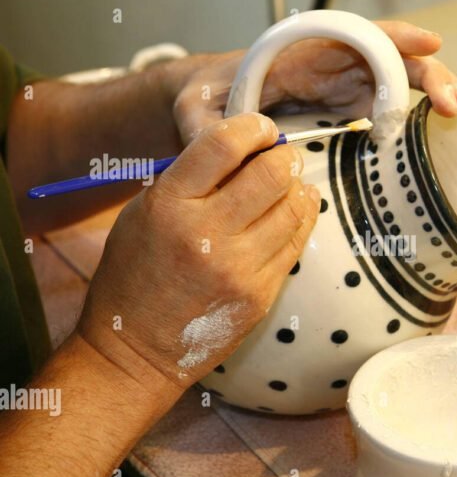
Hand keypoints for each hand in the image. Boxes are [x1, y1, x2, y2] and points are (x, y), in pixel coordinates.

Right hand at [78, 112, 319, 388]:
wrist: (136, 349)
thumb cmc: (134, 276)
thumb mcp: (142, 214)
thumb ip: (188, 181)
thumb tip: (243, 151)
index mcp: (169, 205)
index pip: (223, 144)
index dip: (252, 126)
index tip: (263, 127)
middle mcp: (206, 234)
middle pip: (270, 173)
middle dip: (285, 155)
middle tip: (284, 154)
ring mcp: (238, 267)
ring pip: (292, 207)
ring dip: (297, 186)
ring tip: (292, 182)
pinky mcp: (260, 294)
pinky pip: (295, 244)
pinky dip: (302, 217)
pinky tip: (299, 207)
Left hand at [169, 21, 456, 143]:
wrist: (207, 103)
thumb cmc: (203, 94)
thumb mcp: (196, 107)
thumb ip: (208, 126)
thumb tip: (233, 146)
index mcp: (299, 55)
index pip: (353, 38)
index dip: (392, 39)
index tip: (427, 45)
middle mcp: (327, 65)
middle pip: (387, 59)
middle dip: (425, 74)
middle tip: (454, 102)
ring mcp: (340, 86)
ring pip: (395, 80)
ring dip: (431, 91)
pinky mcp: (345, 108)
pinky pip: (387, 104)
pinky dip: (413, 113)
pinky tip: (437, 126)